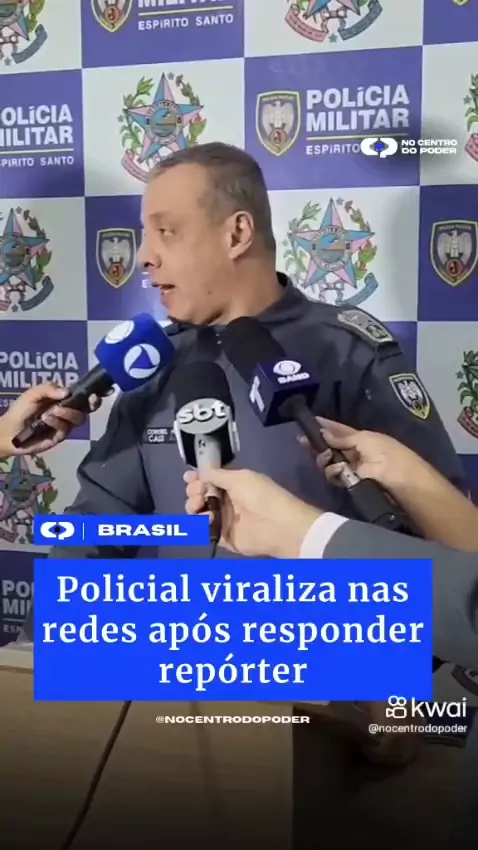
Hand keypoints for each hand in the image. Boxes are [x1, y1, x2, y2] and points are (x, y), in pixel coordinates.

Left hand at [0, 384, 102, 457]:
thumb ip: (48, 388)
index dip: (92, 394)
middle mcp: (68, 411)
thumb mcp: (32, 394)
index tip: (97, 392)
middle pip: (86, 408)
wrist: (8, 431)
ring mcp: (66, 424)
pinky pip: (66, 428)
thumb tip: (67, 392)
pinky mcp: (61, 436)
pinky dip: (56, 422)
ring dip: (67, 413)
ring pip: (79, 418)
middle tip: (90, 400)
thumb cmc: (20, 410)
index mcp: (63, 398)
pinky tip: (46, 419)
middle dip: (89, 404)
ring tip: (51, 412)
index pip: (82, 395)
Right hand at [184, 467, 320, 558]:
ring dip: (194, 506)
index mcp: (232, 485)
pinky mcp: (222, 537)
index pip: (208, 480)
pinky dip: (201, 523)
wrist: (277, 525)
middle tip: (197, 491)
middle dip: (193, 491)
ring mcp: (223, 519)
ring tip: (200, 504)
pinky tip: (208, 518)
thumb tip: (201, 469)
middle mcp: (226, 501)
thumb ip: (217, 475)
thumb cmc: (260, 495)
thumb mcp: (239, 478)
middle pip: (200, 495)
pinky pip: (204, 530)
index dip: (196, 478)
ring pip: (198, 513)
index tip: (189, 478)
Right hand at [300, 418, 416, 490]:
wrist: (401, 482)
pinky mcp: (347, 483)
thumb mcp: (365, 439)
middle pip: (329, 446)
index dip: (325, 425)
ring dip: (323, 458)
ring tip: (326, 457)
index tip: (309, 421)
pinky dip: (331, 472)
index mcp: (360, 438)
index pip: (339, 430)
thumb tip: (322, 433)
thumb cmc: (387, 454)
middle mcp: (352, 452)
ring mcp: (349, 468)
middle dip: (317, 443)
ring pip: (327, 462)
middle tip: (303, 441)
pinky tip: (337, 470)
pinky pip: (332, 475)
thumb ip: (342, 438)